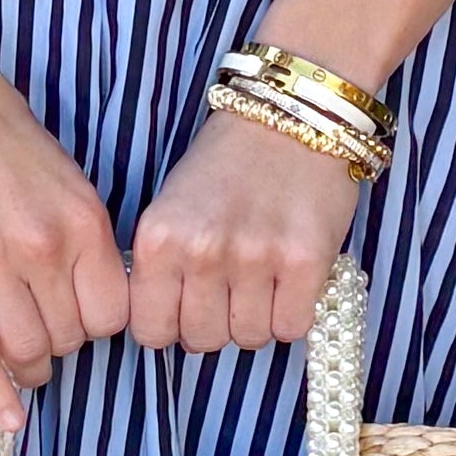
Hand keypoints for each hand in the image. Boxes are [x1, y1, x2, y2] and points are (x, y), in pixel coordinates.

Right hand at [0, 48, 130, 428]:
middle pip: (70, 336)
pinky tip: (5, 417)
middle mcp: (45, 246)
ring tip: (21, 358)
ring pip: (25, 347)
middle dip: (59, 344)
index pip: (112, 314)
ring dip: (27, 363)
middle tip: (43, 334)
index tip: (82, 322)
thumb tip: (90, 297)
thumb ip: (79, 238)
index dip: (98, 327)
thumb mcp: (64, 178)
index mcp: (84, 222)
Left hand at [125, 109, 359, 353]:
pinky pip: (291, 327)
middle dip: (216, 323)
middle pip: (202, 340)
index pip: (151, 332)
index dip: (171, 326)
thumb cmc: (228, 163)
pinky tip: (289, 280)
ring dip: (257, 317)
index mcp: (158, 239)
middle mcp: (201, 252)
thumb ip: (162, 266)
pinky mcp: (304, 261)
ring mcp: (254, 258)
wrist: (291, 116)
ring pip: (249, 338)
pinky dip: (292, 312)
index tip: (185, 309)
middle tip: (230, 290)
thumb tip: (168, 324)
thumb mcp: (171, 207)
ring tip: (262, 278)